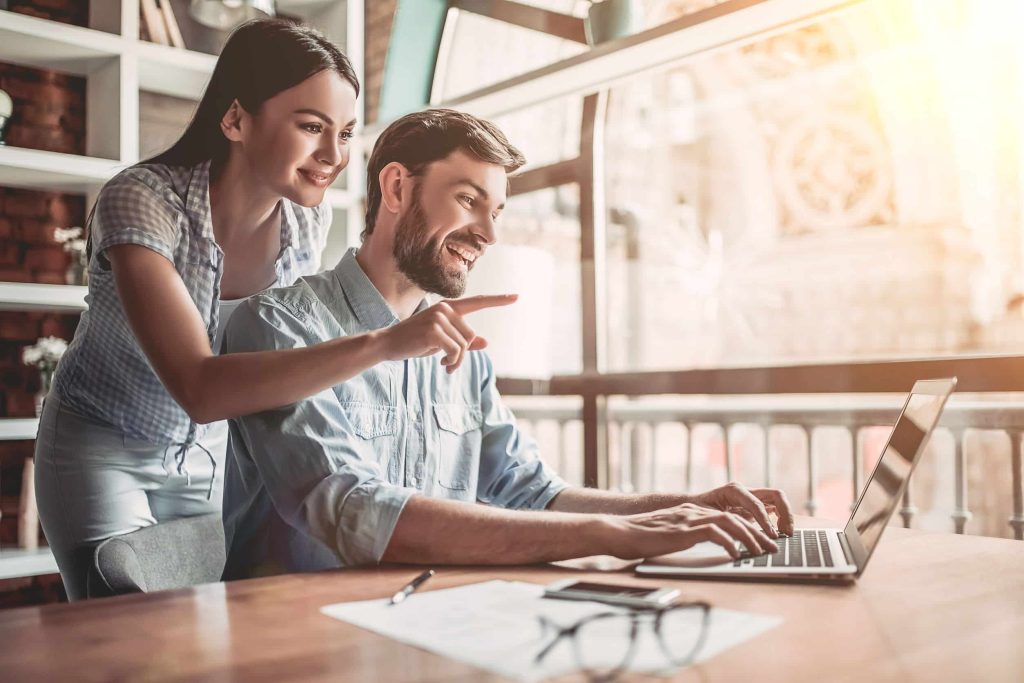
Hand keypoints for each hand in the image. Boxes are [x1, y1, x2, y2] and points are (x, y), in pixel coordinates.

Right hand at [376, 294, 517, 371]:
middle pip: (471, 336)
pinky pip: (456, 352)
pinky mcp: (434, 331)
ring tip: (444, 363)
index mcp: (448, 307)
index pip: (477, 302)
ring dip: (456, 360)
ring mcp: (439, 318)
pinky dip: (452, 362)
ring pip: (464, 346)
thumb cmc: (415, 342)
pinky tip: (441, 364)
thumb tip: (485, 342)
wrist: (387, 343)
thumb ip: (463, 340)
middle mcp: (445, 309)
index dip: (498, 301)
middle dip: (462, 353)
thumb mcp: (441, 340)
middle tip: (448, 362)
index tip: (516, 297)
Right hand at [600, 503, 778, 560]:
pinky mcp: (684, 530)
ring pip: (730, 522)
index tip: (761, 543)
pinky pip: (715, 533)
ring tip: (760, 552)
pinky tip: (735, 555)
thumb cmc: (639, 537)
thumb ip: (685, 537)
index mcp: (691, 512)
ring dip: (749, 537)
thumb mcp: (668, 535)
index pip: (728, 516)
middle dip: (757, 533)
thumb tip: (701, 548)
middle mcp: (693, 512)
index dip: (748, 529)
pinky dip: (729, 543)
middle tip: (771, 549)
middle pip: (735, 518)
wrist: (619, 532)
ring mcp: (689, 519)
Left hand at [688, 482, 794, 537]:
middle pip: (776, 495)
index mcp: (734, 490)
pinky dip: (781, 519)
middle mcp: (746, 490)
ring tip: (786, 534)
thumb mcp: (708, 517)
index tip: (772, 535)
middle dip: (785, 513)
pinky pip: (774, 509)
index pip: (757, 504)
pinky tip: (779, 533)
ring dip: (786, 516)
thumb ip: (725, 523)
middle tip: (787, 532)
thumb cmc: (698, 511)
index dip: (765, 521)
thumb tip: (741, 535)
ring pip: (778, 500)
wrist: (692, 506)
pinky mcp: (756, 505)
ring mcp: (752, 497)